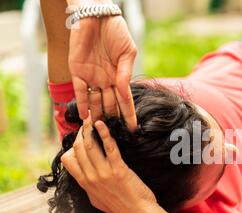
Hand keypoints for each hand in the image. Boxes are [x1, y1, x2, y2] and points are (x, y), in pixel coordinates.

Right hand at [61, 116, 155, 212]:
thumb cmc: (121, 207)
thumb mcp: (97, 200)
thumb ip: (89, 187)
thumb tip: (84, 177)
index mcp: (85, 184)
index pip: (67, 160)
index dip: (72, 146)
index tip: (80, 138)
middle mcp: (91, 178)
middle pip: (78, 149)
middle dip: (81, 133)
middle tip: (86, 121)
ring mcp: (104, 174)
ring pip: (90, 145)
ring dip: (89, 129)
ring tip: (92, 118)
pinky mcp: (119, 170)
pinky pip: (109, 147)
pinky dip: (104, 133)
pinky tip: (102, 124)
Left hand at [68, 13, 137, 131]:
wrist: (96, 16)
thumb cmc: (115, 32)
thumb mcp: (127, 52)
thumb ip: (125, 73)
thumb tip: (124, 92)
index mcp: (119, 76)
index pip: (126, 101)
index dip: (129, 115)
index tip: (133, 130)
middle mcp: (106, 80)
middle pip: (110, 105)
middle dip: (113, 121)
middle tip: (115, 137)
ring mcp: (92, 78)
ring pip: (95, 102)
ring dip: (98, 117)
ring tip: (99, 132)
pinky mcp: (78, 72)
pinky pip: (80, 92)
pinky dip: (82, 105)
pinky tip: (85, 118)